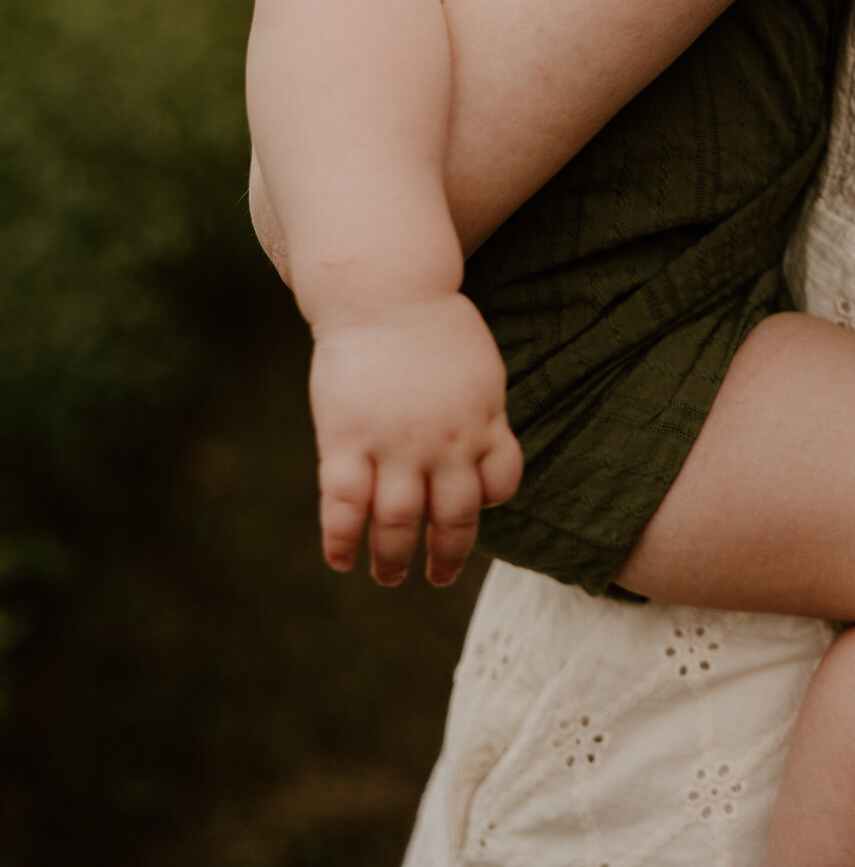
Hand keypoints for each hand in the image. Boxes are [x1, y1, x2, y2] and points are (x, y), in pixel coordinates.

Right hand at [308, 291, 522, 586]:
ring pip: (400, 523)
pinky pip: (346, 506)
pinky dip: (343, 540)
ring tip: (388, 576)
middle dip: (447, 557)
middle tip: (436, 575)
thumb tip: (483, 445)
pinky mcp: (348, 440)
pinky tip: (341, 560)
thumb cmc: (429, 324)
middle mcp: (447, 442)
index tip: (471, 508)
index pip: (501, 480)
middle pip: (455, 518)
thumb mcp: (477, 367)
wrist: (384, 290)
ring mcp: (396, 444)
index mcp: (484, 420)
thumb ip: (480, 411)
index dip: (488, 501)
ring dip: (394, 559)